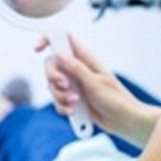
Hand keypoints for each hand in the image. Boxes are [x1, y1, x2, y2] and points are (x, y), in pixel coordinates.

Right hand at [38, 35, 160, 146]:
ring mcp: (75, 85)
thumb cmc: (115, 98)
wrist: (122, 120)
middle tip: (65, 85)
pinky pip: (58, 101)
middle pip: (52, 65)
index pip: (65, 41)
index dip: (49, 40)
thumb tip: (60, 54)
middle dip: (54, 77)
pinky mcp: (73, 99)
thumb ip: (76, 68)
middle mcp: (79, 70)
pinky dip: (62, 106)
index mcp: (87, 59)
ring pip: (53, 86)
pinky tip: (73, 111)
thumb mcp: (95, 82)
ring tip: (76, 102)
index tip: (38, 48)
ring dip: (60, 96)